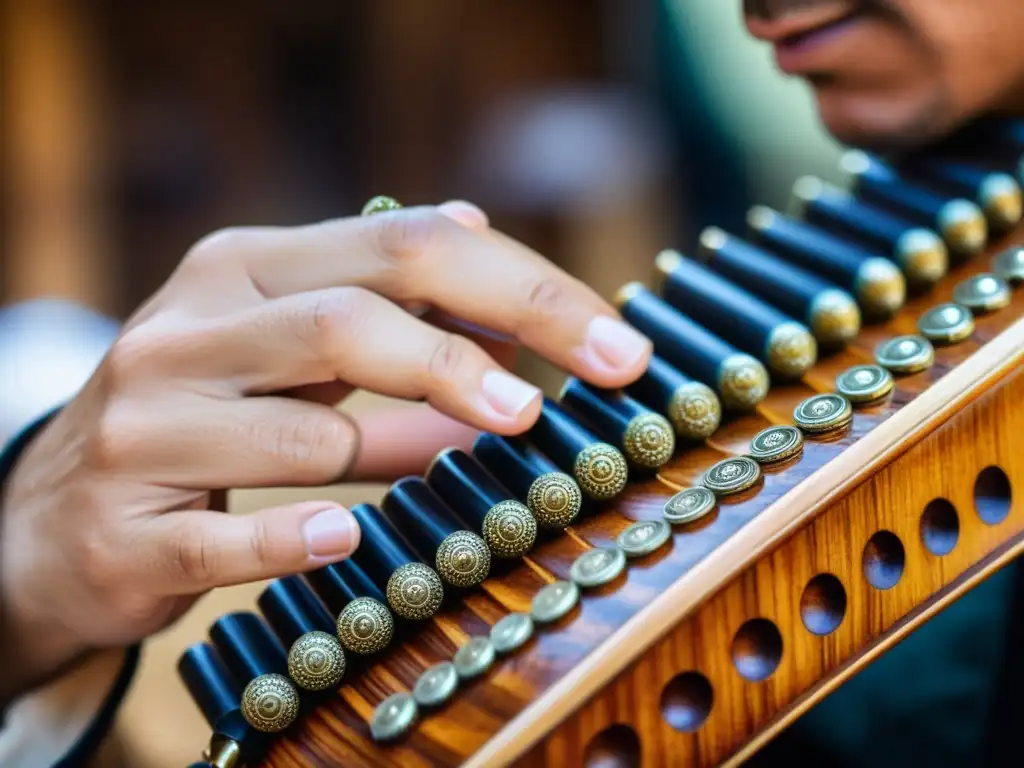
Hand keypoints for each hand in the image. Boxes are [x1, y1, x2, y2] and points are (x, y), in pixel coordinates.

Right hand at [0, 200, 651, 701]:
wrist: (55, 514)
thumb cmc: (203, 416)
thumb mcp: (280, 334)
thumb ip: (374, 286)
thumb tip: (476, 224)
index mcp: (240, 269)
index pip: (402, 247)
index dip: (520, 288)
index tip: (614, 340)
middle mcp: (187, 331)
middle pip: (348, 319)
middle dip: (475, 358)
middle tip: (572, 396)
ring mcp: (147, 428)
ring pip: (301, 433)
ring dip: (406, 449)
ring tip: (492, 455)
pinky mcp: (128, 527)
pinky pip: (228, 538)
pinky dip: (296, 538)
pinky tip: (346, 537)